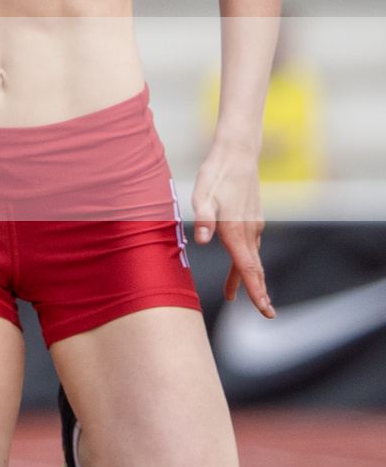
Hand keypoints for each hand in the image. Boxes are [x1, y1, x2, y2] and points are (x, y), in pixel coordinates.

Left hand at [191, 147, 274, 317]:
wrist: (237, 154)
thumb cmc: (216, 174)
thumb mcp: (202, 194)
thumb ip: (203, 218)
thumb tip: (201, 240)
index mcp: (236, 230)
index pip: (247, 268)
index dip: (255, 291)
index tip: (265, 310)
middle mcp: (249, 231)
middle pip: (254, 268)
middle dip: (258, 291)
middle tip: (266, 313)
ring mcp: (253, 225)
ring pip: (252, 258)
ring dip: (247, 277)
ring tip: (237, 295)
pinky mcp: (252, 218)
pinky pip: (250, 246)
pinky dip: (246, 261)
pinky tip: (239, 265)